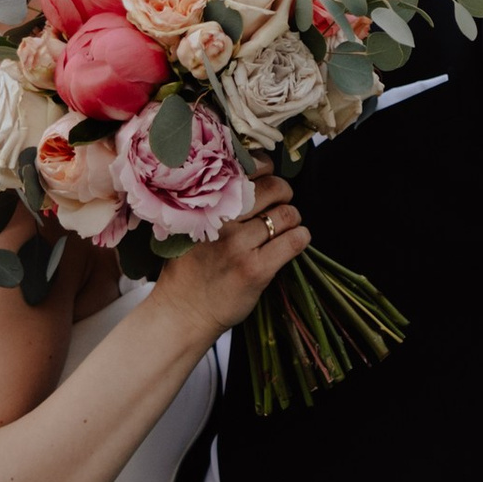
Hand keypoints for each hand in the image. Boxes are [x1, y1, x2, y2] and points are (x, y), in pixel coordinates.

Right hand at [171, 177, 309, 338]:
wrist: (182, 312)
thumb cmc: (187, 271)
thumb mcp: (189, 228)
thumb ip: (213, 205)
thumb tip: (249, 180)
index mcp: (205, 206)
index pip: (246, 169)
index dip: (265, 170)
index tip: (267, 179)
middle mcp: (222, 221)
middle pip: (273, 188)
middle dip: (284, 192)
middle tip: (282, 204)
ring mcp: (239, 245)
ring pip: (287, 214)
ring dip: (293, 219)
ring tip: (288, 227)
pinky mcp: (255, 269)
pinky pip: (293, 242)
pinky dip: (301, 238)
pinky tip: (297, 241)